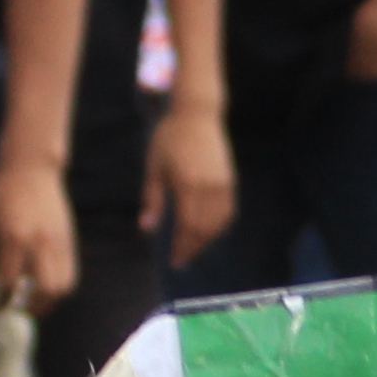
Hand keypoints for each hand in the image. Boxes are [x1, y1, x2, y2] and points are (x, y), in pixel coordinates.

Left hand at [0, 158, 78, 313]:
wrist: (31, 170)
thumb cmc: (1, 197)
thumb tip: (2, 285)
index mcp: (14, 240)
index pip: (11, 283)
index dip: (3, 300)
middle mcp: (40, 244)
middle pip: (46, 291)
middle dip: (34, 308)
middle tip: (22, 311)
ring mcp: (59, 243)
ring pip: (64, 286)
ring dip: (50, 301)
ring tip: (37, 302)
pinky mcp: (69, 241)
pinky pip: (70, 273)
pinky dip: (59, 287)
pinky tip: (46, 286)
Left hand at [143, 100, 235, 266]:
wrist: (197, 115)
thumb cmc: (169, 138)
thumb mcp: (154, 167)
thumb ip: (152, 199)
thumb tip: (146, 228)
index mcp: (187, 185)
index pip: (187, 227)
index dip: (181, 247)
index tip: (173, 261)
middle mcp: (208, 188)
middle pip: (204, 230)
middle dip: (193, 248)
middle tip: (181, 259)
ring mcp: (222, 184)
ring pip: (218, 223)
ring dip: (206, 240)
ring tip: (193, 248)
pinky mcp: (229, 181)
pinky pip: (227, 211)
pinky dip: (219, 227)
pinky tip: (208, 231)